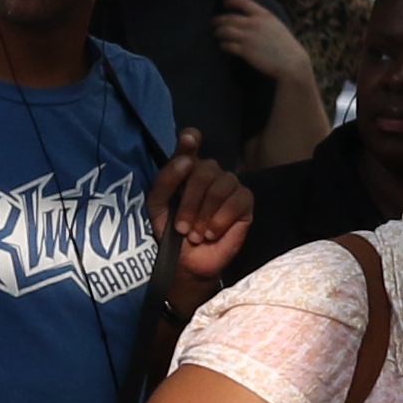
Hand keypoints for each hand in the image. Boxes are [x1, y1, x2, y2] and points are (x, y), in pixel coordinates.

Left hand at [150, 150, 252, 301]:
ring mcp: (230, 186)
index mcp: (186, 170)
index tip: (189, 139)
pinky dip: (221, 219)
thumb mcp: (158, 207)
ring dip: (204, 213)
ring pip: (222, 185)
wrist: (187, 263)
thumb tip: (188, 160)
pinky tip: (211, 233)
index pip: (190, 144)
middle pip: (205, 168)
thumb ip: (166, 181)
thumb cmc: (170, 234)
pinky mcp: (245, 203)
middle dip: (190, 200)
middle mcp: (210, 173)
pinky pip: (237, 200)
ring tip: (196, 234)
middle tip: (181, 227)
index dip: (191, 140)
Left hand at [215, 0, 315, 92]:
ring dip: (219, 32)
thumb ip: (263, 20)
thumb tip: (249, 18)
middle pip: (230, 17)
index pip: (244, 2)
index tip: (225, 3)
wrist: (291, 62)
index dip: (232, 1)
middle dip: (219, 19)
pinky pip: (227, 45)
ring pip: (225, 30)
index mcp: (265, 15)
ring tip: (217, 34)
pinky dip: (223, 45)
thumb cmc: (285, 46)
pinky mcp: (245, 51)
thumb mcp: (277, 26)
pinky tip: (223, 45)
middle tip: (214, 22)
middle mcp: (255, 24)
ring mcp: (249, 37)